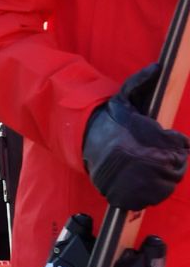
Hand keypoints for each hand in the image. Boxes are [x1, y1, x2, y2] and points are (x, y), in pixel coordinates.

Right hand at [82, 64, 189, 209]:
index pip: (179, 145)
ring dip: (168, 177)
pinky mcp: (126, 196)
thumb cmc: (111, 120)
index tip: (176, 142)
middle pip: (177, 166)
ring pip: (168, 185)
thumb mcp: (125, 97)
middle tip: (170, 156)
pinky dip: (155, 192)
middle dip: (177, 161)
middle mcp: (139, 160)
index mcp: (142, 136)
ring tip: (160, 168)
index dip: (180, 144)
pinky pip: (152, 199)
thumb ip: (142, 82)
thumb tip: (159, 67)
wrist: (86, 142)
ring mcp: (132, 181)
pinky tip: (150, 181)